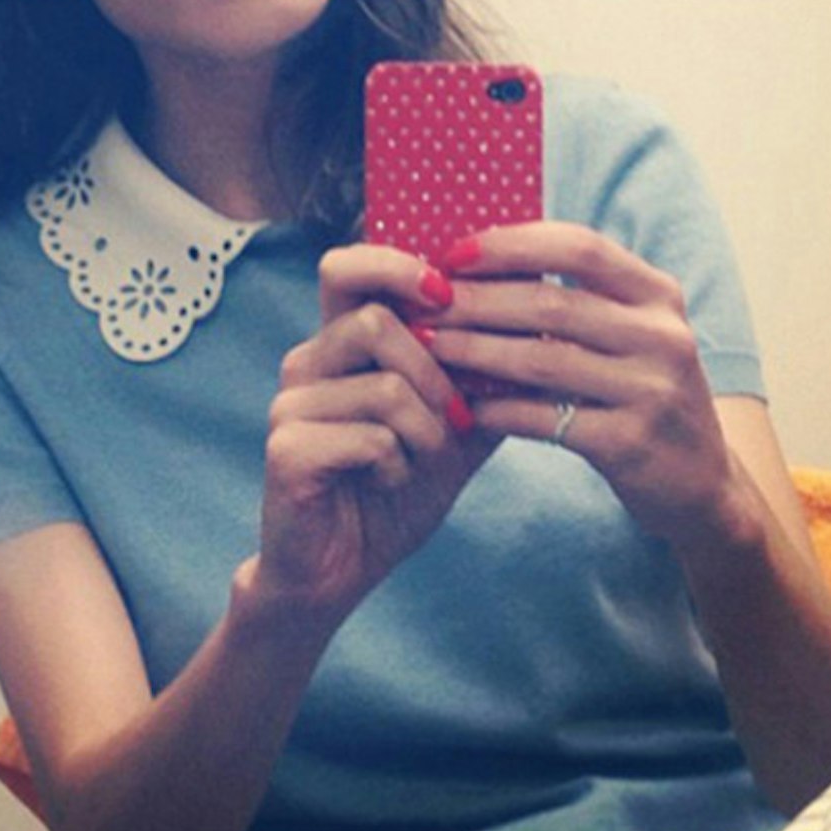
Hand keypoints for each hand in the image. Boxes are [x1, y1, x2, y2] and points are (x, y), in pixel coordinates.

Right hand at [255, 244, 496, 624]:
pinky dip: (398, 466)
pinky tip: (388, 482)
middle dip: (433, 372)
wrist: (345, 566)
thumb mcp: (453, 429)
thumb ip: (484, 379)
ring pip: (383, 386)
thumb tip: (544, 329)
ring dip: (425, 431)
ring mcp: (290, 404)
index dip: (397, 263)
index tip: (447, 292)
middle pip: (373, 320)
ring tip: (421, 458)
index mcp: (340, 344)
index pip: (349, 266)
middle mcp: (307, 363)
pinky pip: (370, 438)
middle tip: (453, 414)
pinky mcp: (287, 449)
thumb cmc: (395, 488)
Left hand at [425, 223, 739, 550]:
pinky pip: (545, 418)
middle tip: (425, 304)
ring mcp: (651, 390)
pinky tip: (463, 406)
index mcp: (657, 294)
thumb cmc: (642, 393)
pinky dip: (497, 410)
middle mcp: (661, 336)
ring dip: (475, 351)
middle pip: (551, 302)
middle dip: (477, 300)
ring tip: (429, 347)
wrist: (700, 482)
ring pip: (542, 359)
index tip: (454, 252)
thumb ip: (576, 298)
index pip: (579, 247)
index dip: (512, 244)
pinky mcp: (630, 443)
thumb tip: (477, 260)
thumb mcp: (630, 334)